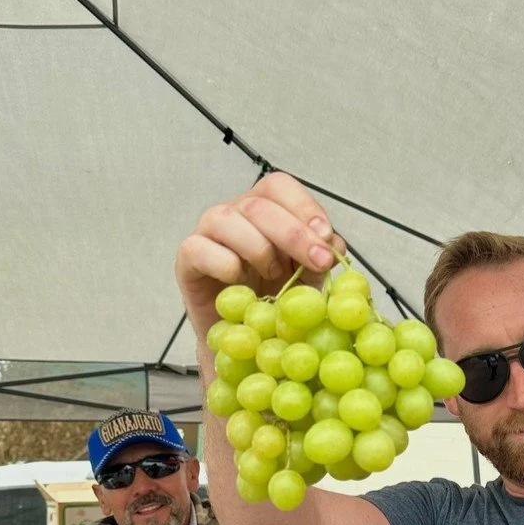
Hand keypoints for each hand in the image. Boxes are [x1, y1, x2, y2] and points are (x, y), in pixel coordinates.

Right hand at [175, 172, 347, 342]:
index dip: (304, 208)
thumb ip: (321, 258)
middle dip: (295, 234)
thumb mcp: (307, 278)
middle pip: (259, 204)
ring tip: (274, 275)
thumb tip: (335, 244)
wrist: (246, 337)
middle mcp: (235, 213)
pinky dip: (224, 264)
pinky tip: (241, 282)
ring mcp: (208, 233)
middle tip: (319, 262)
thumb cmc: (274, 299)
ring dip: (259, 248)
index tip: (326, 237)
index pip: (280, 187)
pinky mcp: (188, 259)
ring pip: (227, 220)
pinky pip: (199, 249)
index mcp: (265, 209)